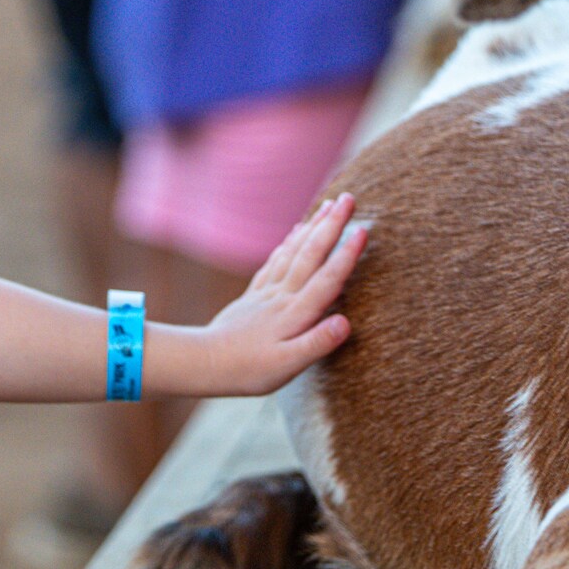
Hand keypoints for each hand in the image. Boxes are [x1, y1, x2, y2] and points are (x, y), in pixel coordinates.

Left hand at [192, 193, 367, 396]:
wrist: (205, 363)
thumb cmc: (249, 370)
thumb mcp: (287, 365)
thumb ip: (317, 343)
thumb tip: (346, 322)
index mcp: (295, 313)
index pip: (327, 279)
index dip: (346, 255)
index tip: (363, 229)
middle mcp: (283, 296)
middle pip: (311, 255)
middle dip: (331, 226)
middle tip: (349, 198)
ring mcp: (268, 292)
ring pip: (294, 252)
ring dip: (313, 227)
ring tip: (329, 204)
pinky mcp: (255, 295)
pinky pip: (275, 261)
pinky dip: (289, 242)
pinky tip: (296, 230)